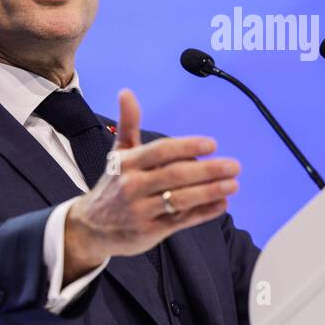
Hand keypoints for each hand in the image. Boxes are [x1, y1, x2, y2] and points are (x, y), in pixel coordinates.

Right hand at [62, 88, 239, 281]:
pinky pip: (181, 221)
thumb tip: (126, 92)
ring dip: (210, 191)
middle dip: (207, 170)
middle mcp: (133, 186)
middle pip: (175, 175)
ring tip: (233, 185)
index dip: (187, 146)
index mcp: (127, 163)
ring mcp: (141, 210)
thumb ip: (128, 124)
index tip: (212, 144)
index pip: (161, 151)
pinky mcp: (149, 231)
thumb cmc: (113, 185)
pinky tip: (221, 204)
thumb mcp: (118, 155)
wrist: (90, 227)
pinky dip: (203, 212)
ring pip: (181, 199)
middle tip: (233, 166)